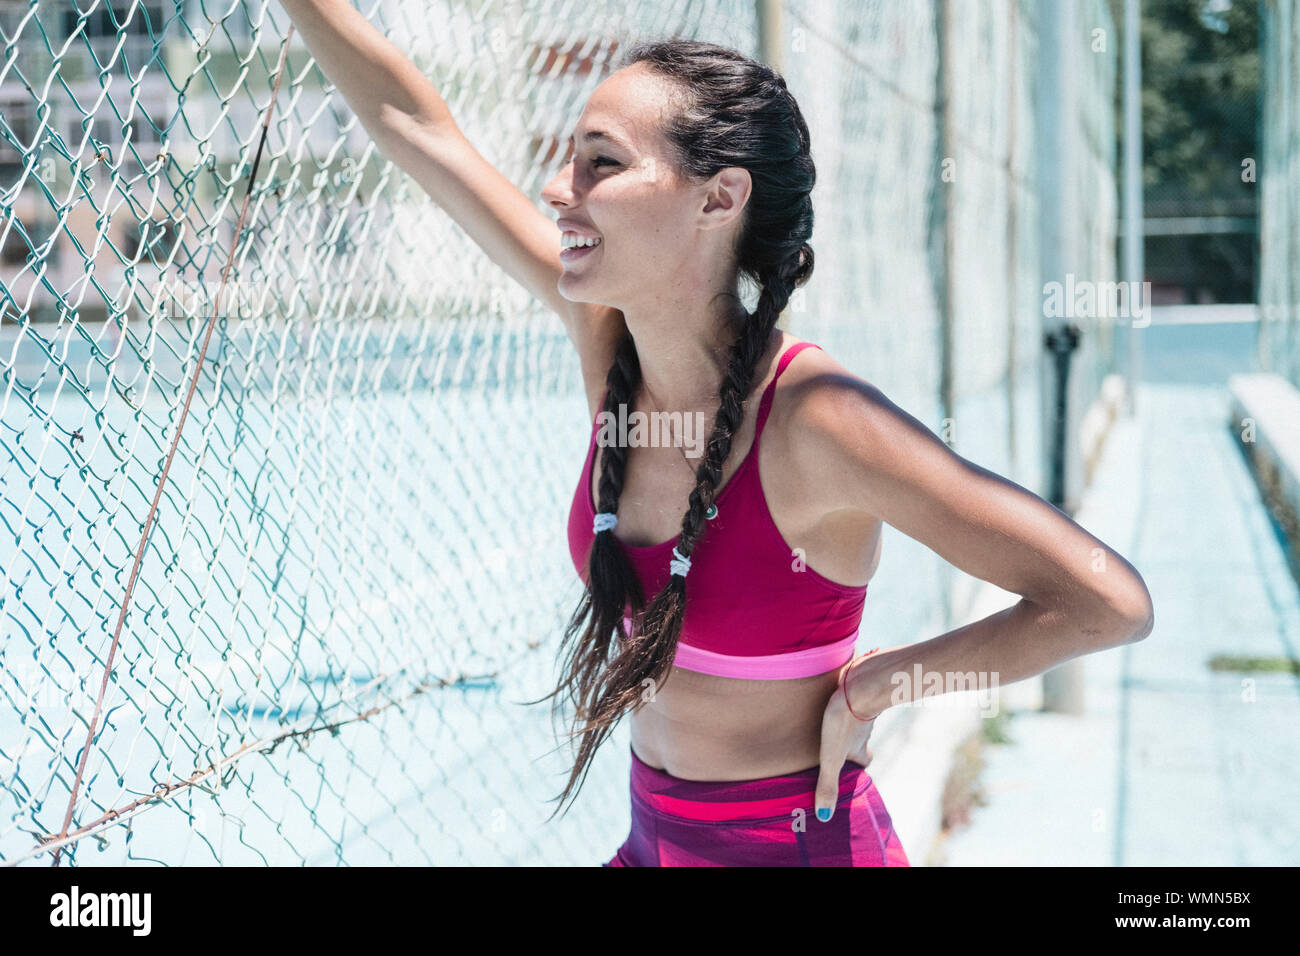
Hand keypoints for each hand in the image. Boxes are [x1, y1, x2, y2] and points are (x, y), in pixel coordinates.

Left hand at [814, 652, 879, 822]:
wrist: (859, 682)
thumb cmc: (844, 721)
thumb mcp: (831, 757)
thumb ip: (827, 784)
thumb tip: (823, 817)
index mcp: (860, 748)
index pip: (864, 761)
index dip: (858, 766)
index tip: (850, 770)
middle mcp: (864, 729)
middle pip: (859, 740)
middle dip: (850, 743)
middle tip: (836, 745)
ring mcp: (861, 708)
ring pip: (854, 718)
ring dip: (844, 720)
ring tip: (826, 721)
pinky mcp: (854, 689)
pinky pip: (849, 697)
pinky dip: (842, 700)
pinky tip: (829, 695)